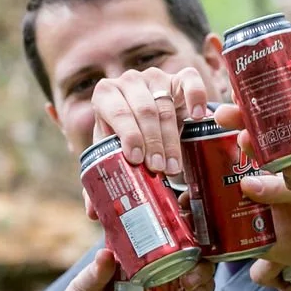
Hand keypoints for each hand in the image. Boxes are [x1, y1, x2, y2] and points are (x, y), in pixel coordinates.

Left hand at [20, 250, 214, 290]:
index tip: (191, 239)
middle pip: (193, 267)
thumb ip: (96, 273)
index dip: (187, 239)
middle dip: (200, 270)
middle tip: (190, 278)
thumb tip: (105, 255)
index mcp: (139, 262)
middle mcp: (156, 280)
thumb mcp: (82, 287)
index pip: (169, 244)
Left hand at [90, 65, 210, 177]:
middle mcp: (129, 80)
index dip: (128, 135)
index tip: (137, 160)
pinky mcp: (180, 77)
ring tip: (173, 167)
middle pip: (144, 111)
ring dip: (171, 139)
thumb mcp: (111, 151)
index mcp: (105, 94)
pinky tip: (197, 118)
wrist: (147, 119)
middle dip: (152, 143)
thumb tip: (93, 213)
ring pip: (166, 106)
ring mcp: (156, 77)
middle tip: (158, 169)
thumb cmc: (125, 136)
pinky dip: (195, 97)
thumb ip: (102, 176)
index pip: (116, 111)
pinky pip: (190, 81)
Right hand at [220, 58, 290, 224]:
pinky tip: (266, 172)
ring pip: (271, 156)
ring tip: (240, 139)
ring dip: (252, 148)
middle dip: (242, 122)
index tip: (234, 87)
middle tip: (222, 116)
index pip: (279, 100)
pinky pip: (289, 184)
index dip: (255, 94)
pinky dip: (276, 179)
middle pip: (266, 129)